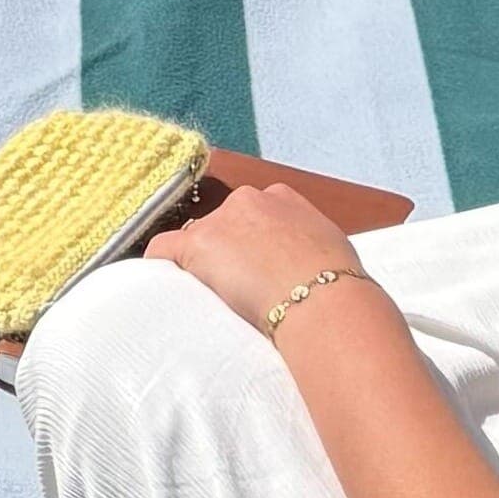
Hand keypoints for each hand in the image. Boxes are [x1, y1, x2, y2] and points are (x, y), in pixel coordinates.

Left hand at [142, 175, 364, 332]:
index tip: (256, 266)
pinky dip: (160, 265)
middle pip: (223, 223)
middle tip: (239, 288)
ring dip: (202, 263)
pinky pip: (164, 249)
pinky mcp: (198, 245)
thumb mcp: (330, 250)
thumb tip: (307, 266)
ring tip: (215, 297)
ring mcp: (221, 221)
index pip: (254, 213)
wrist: (323, 298)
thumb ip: (309, 248)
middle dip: (226, 250)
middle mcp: (248, 200)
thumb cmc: (338, 285)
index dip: (251, 241)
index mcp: (283, 199)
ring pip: (196, 238)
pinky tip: (162, 284)